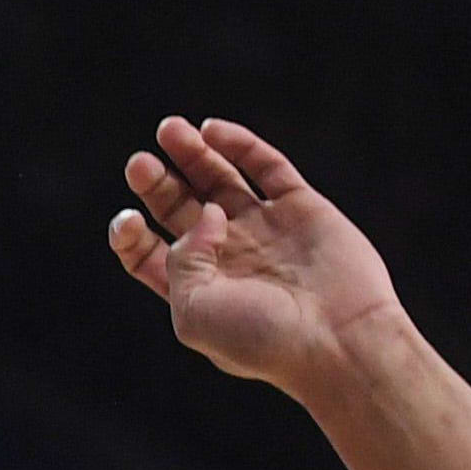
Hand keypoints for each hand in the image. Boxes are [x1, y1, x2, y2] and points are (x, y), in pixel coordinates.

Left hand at [107, 117, 407, 401]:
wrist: (342, 339)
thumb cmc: (265, 340)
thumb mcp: (196, 313)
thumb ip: (182, 260)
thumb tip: (206, 213)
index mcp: (198, 290)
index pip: (151, 254)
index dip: (131, 234)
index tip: (128, 221)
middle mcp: (228, 257)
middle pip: (180, 209)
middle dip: (156, 184)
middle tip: (138, 164)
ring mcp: (266, 230)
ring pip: (219, 181)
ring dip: (192, 154)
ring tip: (169, 129)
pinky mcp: (302, 209)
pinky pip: (267, 167)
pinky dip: (240, 145)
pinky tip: (212, 130)